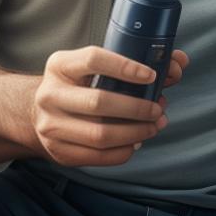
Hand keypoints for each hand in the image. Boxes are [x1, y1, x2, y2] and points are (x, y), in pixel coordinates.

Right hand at [27, 46, 189, 166]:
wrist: (36, 113)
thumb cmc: (77, 85)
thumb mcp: (92, 67)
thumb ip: (134, 64)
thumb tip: (180, 62)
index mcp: (60, 65)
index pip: (93, 59)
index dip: (125, 66)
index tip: (151, 75)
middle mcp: (50, 95)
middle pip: (99, 102)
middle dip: (137, 108)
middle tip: (158, 108)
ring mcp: (51, 126)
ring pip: (101, 135)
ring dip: (136, 132)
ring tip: (154, 126)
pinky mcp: (59, 152)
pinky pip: (99, 156)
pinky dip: (125, 151)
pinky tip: (137, 141)